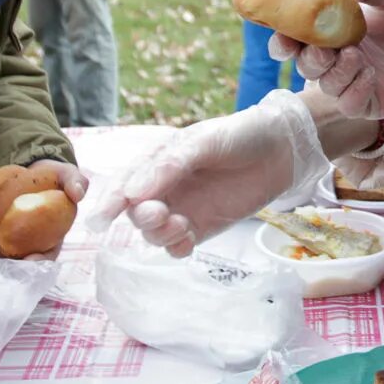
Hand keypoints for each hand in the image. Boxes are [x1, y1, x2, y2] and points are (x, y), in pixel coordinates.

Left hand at [0, 160, 87, 259]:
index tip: (26, 259)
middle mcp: (22, 251)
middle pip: (7, 263)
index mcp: (47, 244)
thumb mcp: (67, 176)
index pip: (41, 262)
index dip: (33, 265)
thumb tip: (77, 193)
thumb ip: (75, 182)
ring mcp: (1, 246)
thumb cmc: (54, 180)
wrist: (32, 173)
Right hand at [93, 92, 325, 255]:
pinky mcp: (202, 228)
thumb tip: (133, 193)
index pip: (124, 184)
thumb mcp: (202, 142)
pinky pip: (177, 246)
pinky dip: (175, 247)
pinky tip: (187, 239)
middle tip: (159, 213)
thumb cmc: (239, 136)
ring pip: (153, 233)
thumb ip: (169, 166)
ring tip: (179, 225)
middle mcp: (164, 188)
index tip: (102, 218)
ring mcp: (182, 210)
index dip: (110, 202)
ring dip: (158, 234)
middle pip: (136, 213)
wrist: (281, 150)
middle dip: (141, 217)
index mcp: (157, 163)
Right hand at [271, 0, 383, 118]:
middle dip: (307, 56)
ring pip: (325, 85)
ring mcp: (358, 80)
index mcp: (340, 27)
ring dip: (334, 72)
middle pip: (307, 63)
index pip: (300, 35)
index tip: (281, 31)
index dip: (284, 35)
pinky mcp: (376, 101)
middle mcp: (343, 55)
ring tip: (356, 55)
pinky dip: (353, 90)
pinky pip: (351, 104)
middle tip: (325, 47)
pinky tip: (369, 74)